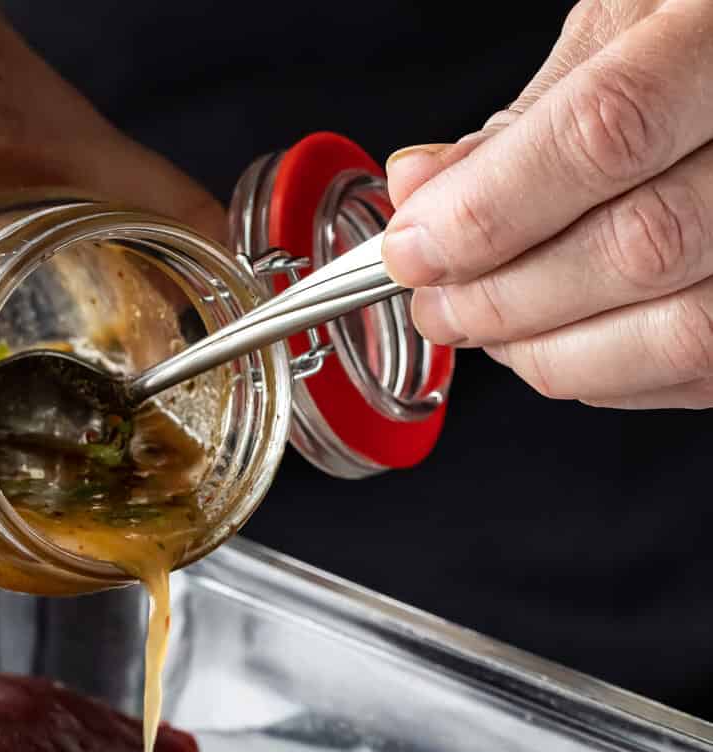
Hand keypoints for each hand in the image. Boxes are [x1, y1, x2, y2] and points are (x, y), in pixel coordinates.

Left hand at [383, 0, 712, 409]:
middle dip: (501, 295)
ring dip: (546, 349)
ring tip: (486, 323)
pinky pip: (694, 372)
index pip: (606, 136)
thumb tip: (422, 190)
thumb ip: (533, 114)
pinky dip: (600, 372)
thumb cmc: (709, 34)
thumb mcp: (626, 23)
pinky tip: (555, 338)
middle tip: (435, 300)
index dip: (489, 209)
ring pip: (676, 333)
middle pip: (639, 248)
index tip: (413, 248)